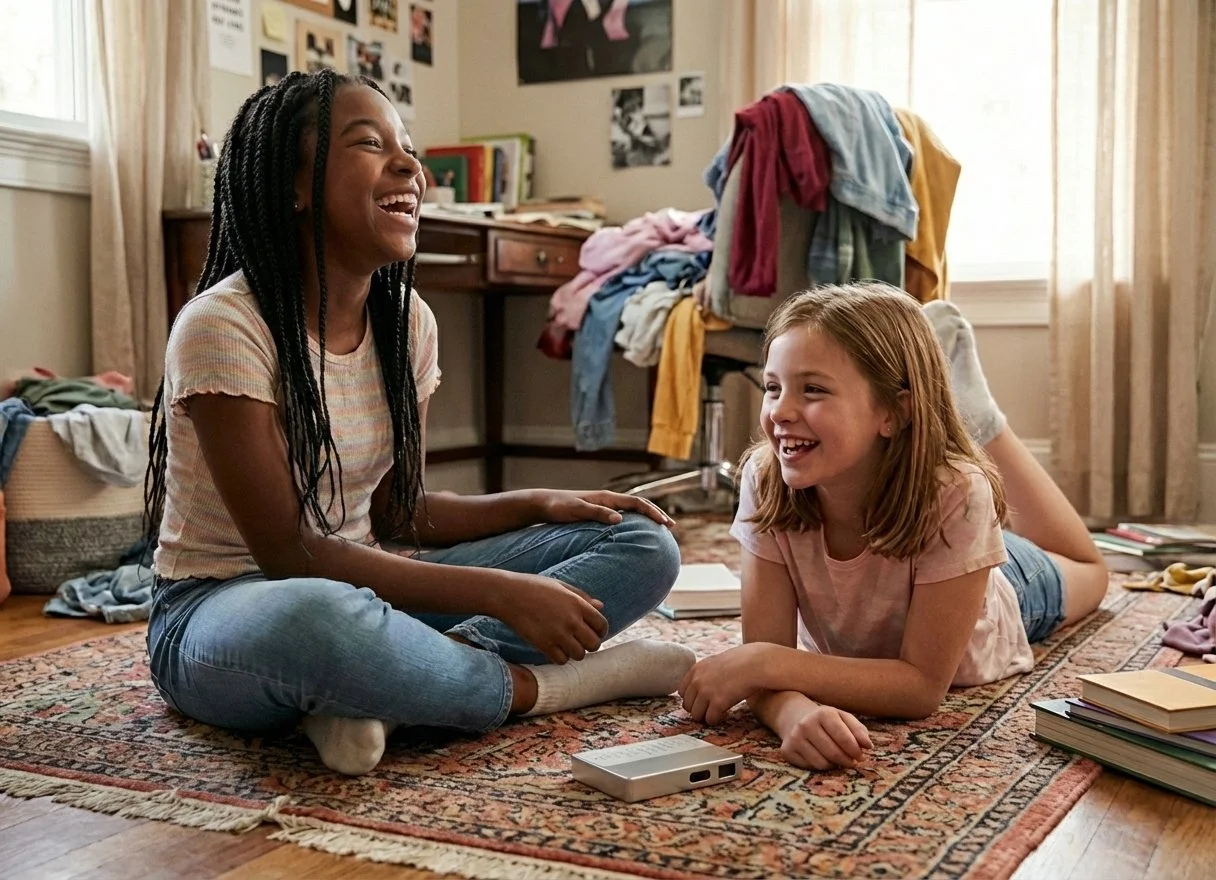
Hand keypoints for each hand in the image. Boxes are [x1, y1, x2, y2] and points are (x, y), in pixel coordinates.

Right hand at [494, 572, 608, 663]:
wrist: (507, 594)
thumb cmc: (534, 587)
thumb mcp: (561, 586)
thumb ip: (582, 597)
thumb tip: (601, 605)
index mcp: (577, 603)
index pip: (602, 625)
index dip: (600, 631)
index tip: (592, 632)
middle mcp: (571, 620)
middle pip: (594, 644)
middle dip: (589, 645)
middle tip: (580, 641)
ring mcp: (558, 634)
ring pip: (579, 655)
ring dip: (574, 652)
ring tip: (566, 645)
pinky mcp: (543, 644)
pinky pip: (561, 660)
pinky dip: (560, 657)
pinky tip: (554, 649)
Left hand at [532, 489, 673, 527]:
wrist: (544, 504)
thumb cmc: (558, 507)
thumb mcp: (577, 511)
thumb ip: (597, 513)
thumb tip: (620, 520)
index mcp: (607, 498)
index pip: (637, 502)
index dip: (653, 512)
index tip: (665, 523)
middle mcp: (608, 500)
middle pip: (639, 505)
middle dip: (656, 514)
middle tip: (671, 526)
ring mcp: (604, 506)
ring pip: (632, 510)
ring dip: (647, 518)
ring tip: (660, 529)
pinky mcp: (599, 513)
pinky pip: (623, 516)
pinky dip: (635, 522)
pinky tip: (637, 533)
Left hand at [678, 643, 773, 724]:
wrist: (757, 663)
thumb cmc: (743, 661)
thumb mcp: (718, 661)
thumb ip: (708, 672)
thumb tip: (704, 685)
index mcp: (697, 669)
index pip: (682, 691)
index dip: (693, 699)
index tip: (703, 701)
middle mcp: (698, 680)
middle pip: (687, 706)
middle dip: (699, 710)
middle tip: (711, 710)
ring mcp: (706, 692)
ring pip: (696, 715)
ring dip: (707, 716)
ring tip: (718, 713)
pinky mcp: (718, 703)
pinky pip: (710, 719)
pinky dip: (717, 720)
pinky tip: (726, 714)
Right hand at [775, 698, 872, 769]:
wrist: (794, 717)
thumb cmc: (825, 720)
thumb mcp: (842, 718)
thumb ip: (858, 730)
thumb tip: (868, 746)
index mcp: (823, 713)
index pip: (844, 737)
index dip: (855, 750)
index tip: (861, 756)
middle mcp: (806, 724)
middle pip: (833, 753)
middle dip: (846, 760)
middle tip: (851, 762)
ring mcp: (794, 738)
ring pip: (822, 763)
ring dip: (834, 765)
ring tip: (836, 759)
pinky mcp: (787, 750)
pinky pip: (810, 767)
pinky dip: (820, 766)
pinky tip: (821, 758)